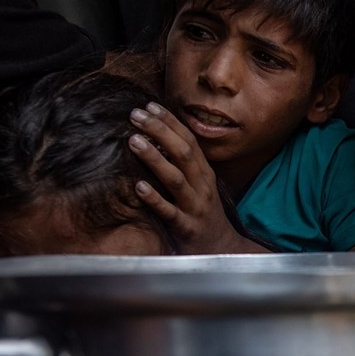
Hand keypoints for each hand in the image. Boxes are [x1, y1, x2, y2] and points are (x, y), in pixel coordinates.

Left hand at [128, 103, 257, 253]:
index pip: (189, 140)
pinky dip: (155, 198)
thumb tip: (157, 138)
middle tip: (135, 116)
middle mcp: (202, 187)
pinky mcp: (186, 227)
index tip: (149, 106)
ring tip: (133, 141)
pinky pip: (169, 211)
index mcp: (205, 174)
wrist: (221, 250)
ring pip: (176, 178)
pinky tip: (138, 187)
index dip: (170, 121)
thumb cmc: (203, 214)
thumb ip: (183, 165)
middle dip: (160, 131)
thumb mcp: (199, 186)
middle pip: (183, 153)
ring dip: (155, 158)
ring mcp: (195, 207)